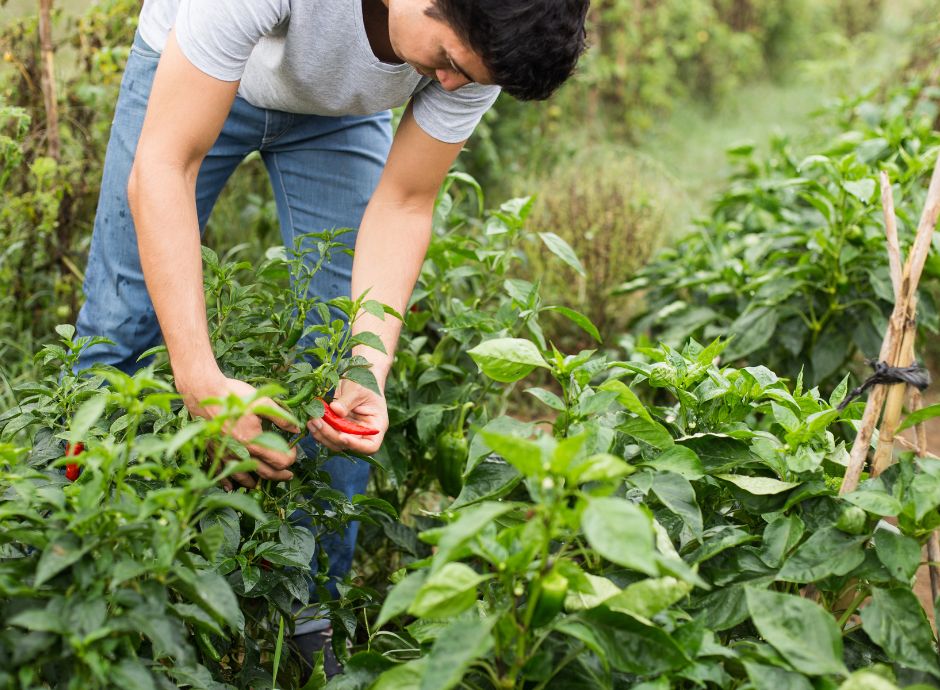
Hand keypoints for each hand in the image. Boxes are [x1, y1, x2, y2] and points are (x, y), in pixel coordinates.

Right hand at [179, 374, 299, 488]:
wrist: (203, 391)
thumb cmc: (235, 396)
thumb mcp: (263, 402)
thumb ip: (282, 418)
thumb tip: (297, 429)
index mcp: (255, 442)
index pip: (279, 461)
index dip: (290, 458)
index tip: (293, 450)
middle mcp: (241, 453)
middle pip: (265, 473)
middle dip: (280, 475)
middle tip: (288, 475)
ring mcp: (225, 454)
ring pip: (243, 477)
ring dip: (256, 481)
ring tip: (263, 482)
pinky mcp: (213, 451)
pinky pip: (221, 472)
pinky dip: (228, 482)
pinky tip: (231, 486)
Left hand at [307, 379, 387, 455]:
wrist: (360, 374)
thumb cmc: (365, 380)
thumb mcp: (358, 389)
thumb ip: (347, 401)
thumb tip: (335, 410)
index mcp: (376, 425)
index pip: (370, 446)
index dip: (356, 445)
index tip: (342, 437)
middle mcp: (363, 432)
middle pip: (347, 445)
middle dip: (330, 435)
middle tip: (316, 421)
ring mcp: (349, 430)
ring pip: (334, 442)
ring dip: (321, 434)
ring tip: (311, 420)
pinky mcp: (337, 426)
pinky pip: (327, 433)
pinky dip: (318, 429)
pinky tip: (310, 419)